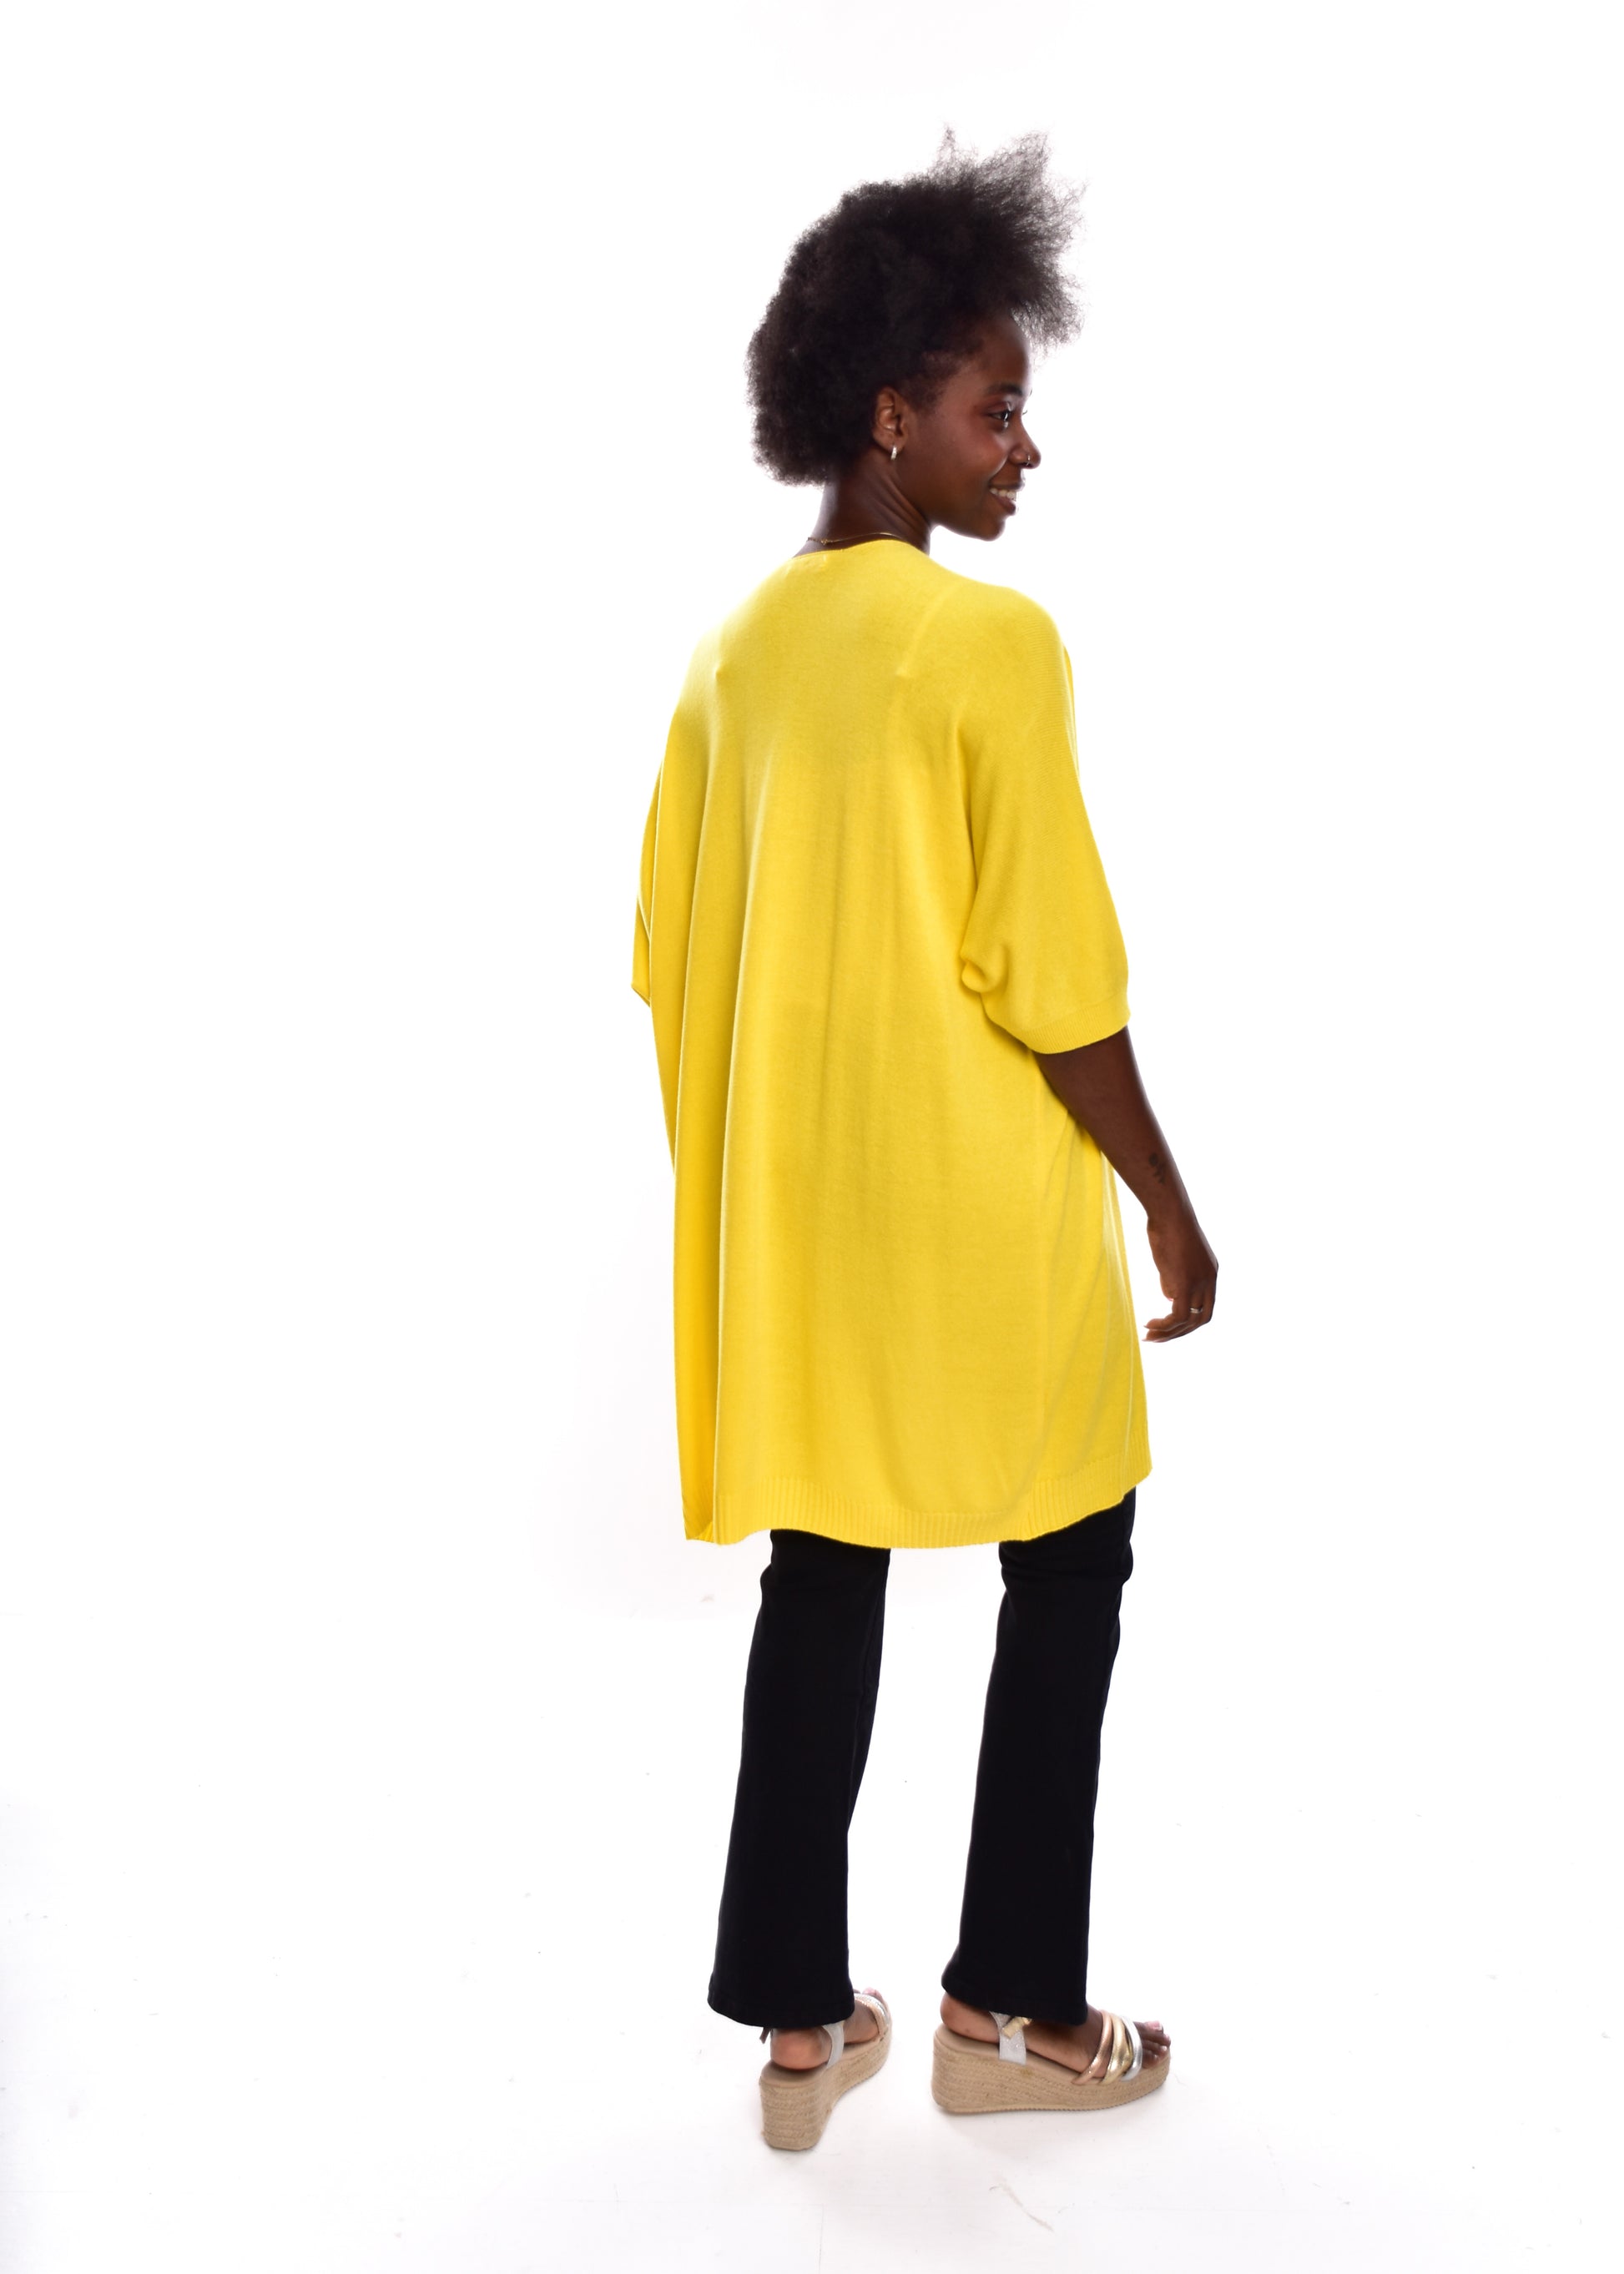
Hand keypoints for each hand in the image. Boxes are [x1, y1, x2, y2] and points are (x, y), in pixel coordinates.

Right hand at [1143, 1203, 1217, 1340]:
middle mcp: (1210, 1280)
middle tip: (1158, 1337)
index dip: (1189, 1319)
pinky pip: (1178, 1316)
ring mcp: (1200, 1283)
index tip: (1168, 1324)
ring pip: (1189, 1321)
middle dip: (1180, 1332)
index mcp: (1211, 1272)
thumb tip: (1169, 1296)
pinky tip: (1150, 1325)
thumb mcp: (1173, 1256)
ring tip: (1149, 1335)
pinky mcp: (1185, 1284)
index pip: (1205, 1305)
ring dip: (1169, 1333)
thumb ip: (1174, 1277)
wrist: (1168, 1211)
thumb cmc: (1166, 1226)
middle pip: (1202, 1318)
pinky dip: (1165, 1325)